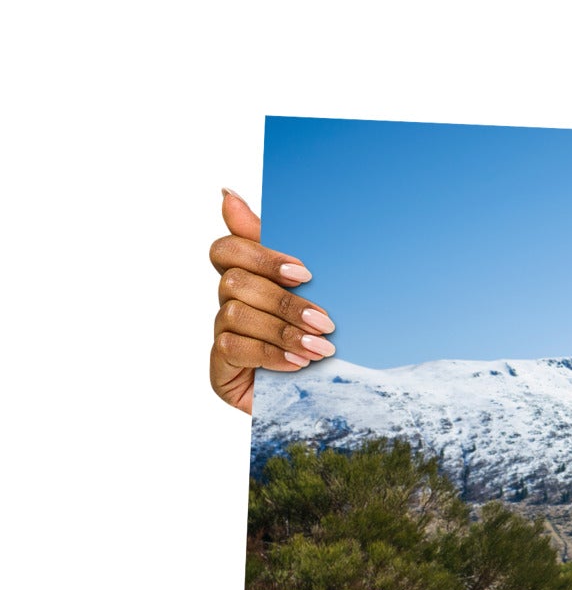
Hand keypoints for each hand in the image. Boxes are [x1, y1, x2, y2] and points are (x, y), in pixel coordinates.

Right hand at [208, 189, 335, 413]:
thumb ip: (281, 247)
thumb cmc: (324, 336)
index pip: (227, 249)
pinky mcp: (219, 367)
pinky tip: (299, 365)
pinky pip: (232, 348)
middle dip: (284, 301)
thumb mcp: (317, 290)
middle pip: (235, 281)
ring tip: (322, 348)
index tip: (304, 273)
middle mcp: (230, 302)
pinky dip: (270, 354)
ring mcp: (222, 334)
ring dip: (283, 331)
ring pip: (235, 314)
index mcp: (251, 277)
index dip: (261, 256)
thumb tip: (226, 193)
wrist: (333, 396)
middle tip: (326, 321)